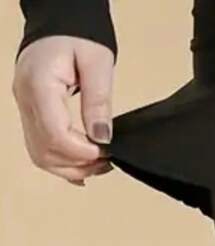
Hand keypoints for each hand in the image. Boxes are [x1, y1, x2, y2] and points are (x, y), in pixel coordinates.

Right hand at [11, 36, 115, 185]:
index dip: (80, 151)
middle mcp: (25, 99)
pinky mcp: (31, 112)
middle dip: (78, 164)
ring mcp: (24, 107)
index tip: (104, 152)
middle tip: (106, 161)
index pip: (54, 134)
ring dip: (70, 168)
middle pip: (45, 151)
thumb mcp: (97, 63)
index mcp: (39, 84)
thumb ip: (99, 101)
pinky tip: (82, 167)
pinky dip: (61, 163)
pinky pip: (40, 147)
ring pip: (40, 155)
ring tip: (98, 164)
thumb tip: (102, 138)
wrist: (60, 25)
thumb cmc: (78, 37)